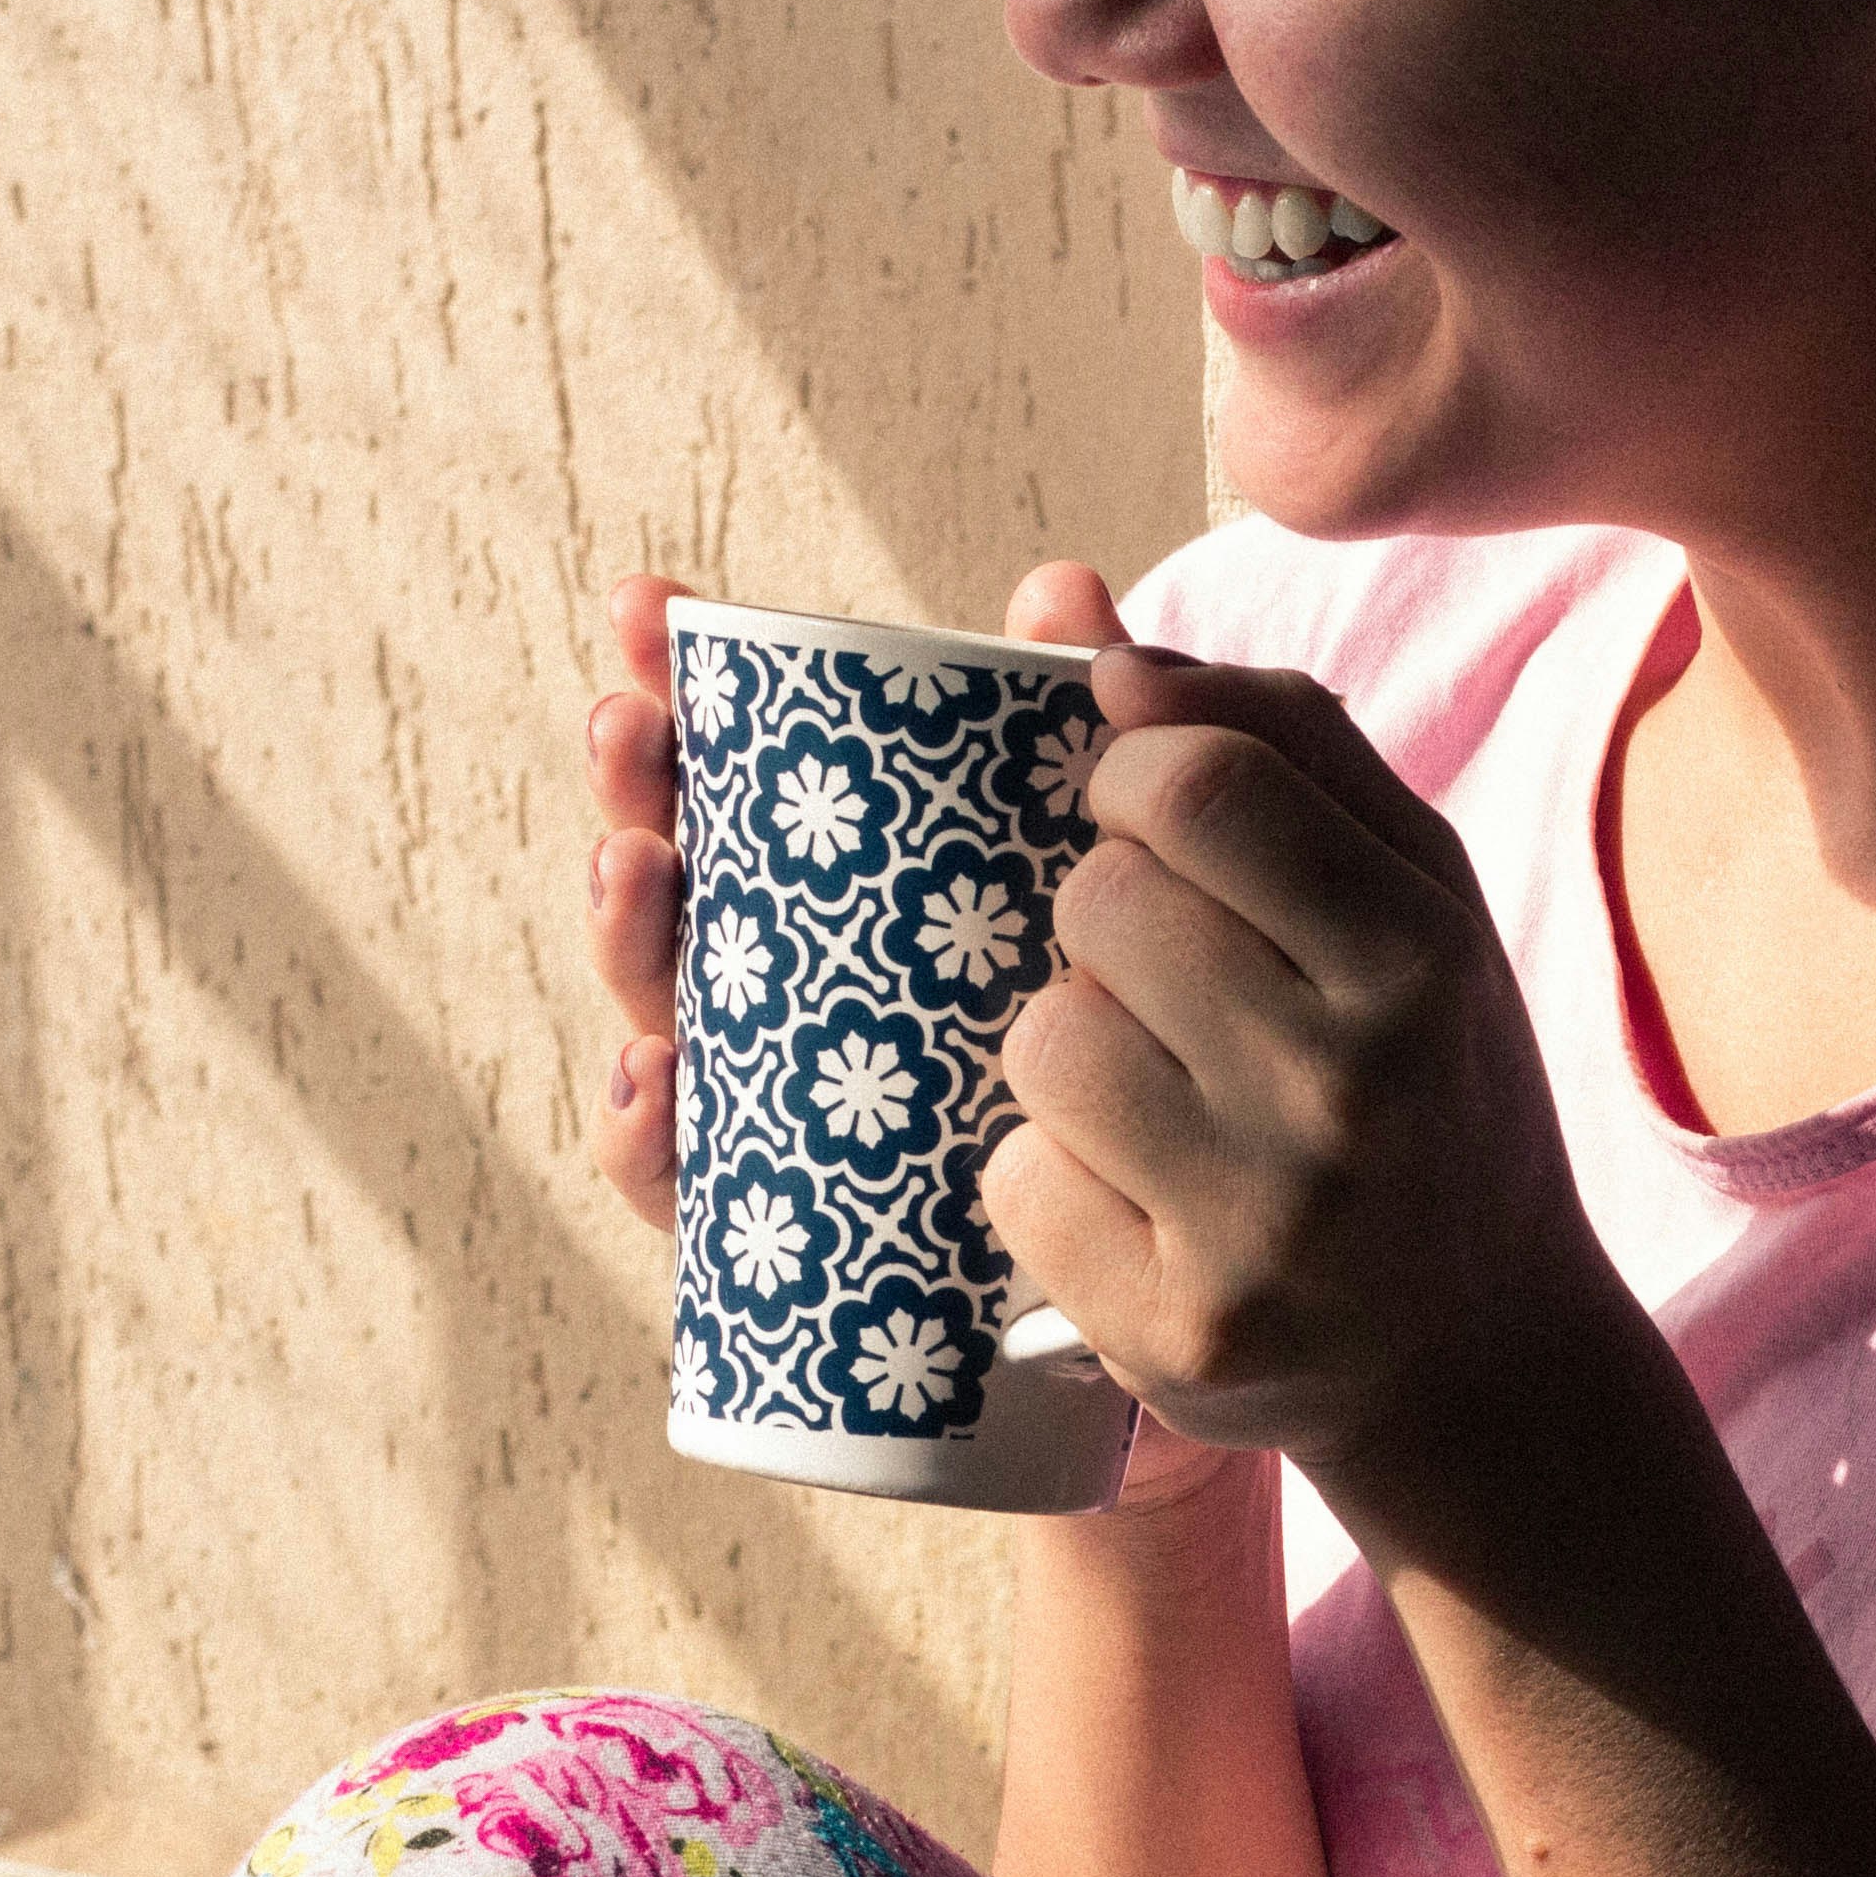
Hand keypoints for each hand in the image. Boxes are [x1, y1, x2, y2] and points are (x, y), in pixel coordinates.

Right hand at [584, 565, 1267, 1520]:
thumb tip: (1066, 595)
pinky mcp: (805, 1239)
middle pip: (684, 874)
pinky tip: (652, 1086)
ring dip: (636, 939)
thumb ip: (1097, 755)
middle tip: (628, 719)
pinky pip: (704, 1191)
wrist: (1246, 1281)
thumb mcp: (1142, 902)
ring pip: (676, 1018)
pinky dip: (652, 1136)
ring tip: (638, 869)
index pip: (749, 771)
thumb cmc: (1172, 1057)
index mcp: (861, 891)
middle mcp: (805, 991)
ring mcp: (796, 1111)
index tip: (651, 608)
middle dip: (641, 789)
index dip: (687, 685)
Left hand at [979, 644, 1623, 1513]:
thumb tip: (1070, 611)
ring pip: (1043, 1040)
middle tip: (1182, 991)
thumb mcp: (1408, 897)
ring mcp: (1264, 1221)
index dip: (1133, 780)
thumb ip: (1269, 735)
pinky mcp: (1177, 1331)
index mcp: (1420, 955)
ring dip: (1073, 1051)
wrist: (1483, 1355)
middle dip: (1107, 925)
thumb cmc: (1427, 1083)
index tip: (1150, 820)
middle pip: (1101, 905)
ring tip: (1165, 1100)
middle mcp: (1352, 1087)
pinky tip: (1142, 1203)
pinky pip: (1015, 1181)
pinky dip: (1051, 1180)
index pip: (1195, 782)